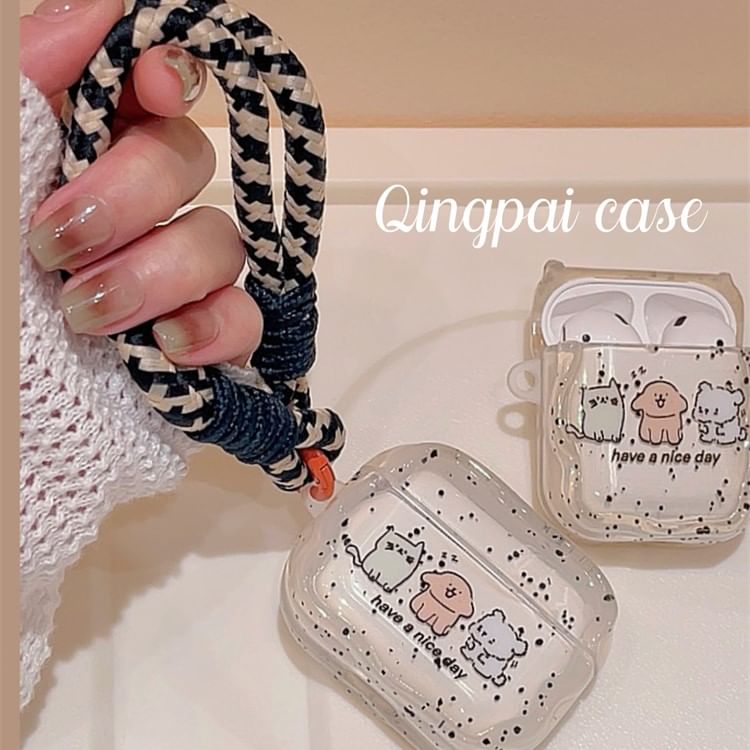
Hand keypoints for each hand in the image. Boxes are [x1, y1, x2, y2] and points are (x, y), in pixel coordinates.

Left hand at [22, 0, 261, 366]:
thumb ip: (23, 87)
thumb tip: (98, 9)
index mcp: (79, 156)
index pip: (157, 89)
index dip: (171, 75)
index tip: (153, 88)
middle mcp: (137, 209)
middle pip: (191, 162)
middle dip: (131, 196)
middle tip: (55, 244)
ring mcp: (174, 277)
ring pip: (222, 242)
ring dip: (155, 274)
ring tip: (83, 314)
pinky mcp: (201, 339)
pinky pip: (245, 320)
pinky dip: (213, 328)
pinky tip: (161, 345)